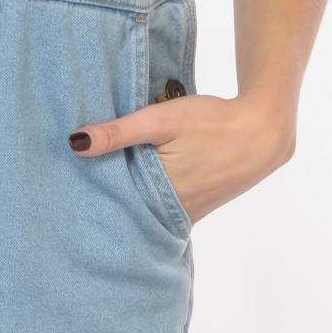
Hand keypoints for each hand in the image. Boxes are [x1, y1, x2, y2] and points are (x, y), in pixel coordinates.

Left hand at [67, 93, 295, 224]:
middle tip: (78, 192)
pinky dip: (152, 199)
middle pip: (131, 211)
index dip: (92, 198)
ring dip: (131, 201)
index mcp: (161, 195)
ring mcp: (191, 212)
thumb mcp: (161, 119)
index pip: (115, 205)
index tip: (68, 193)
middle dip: (109, 203)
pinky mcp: (200, 207)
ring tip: (103, 187)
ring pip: (149, 211)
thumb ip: (118, 132)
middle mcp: (175, 212)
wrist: (262, 130)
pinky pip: (167, 209)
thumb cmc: (211, 121)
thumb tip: (75, 143)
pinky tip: (140, 184)